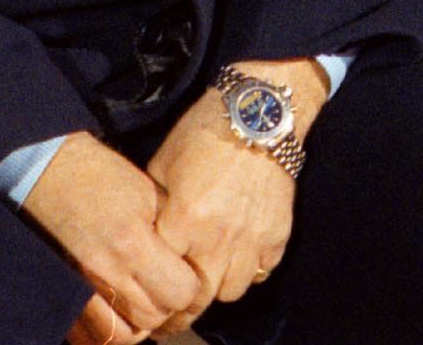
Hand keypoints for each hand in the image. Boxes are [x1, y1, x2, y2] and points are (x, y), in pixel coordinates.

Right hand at [21, 133, 194, 344]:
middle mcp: (106, 271)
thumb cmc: (101, 176)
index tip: (187, 273)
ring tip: (145, 301)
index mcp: (133, 241)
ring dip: (141, 323)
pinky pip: (90, 337)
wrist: (45, 173)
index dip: (190, 285)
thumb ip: (172, 229)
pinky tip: (120, 315)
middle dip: (168, 305)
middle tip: (168, 286)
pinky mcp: (62, 295)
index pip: (180, 292)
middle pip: (154, 317)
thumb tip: (193, 258)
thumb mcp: (148, 192)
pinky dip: (110, 332)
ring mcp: (80, 289)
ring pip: (124, 335)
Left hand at [146, 58, 329, 332]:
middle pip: (199, 299)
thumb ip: (155, 206)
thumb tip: (144, 234)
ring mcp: (252, 239)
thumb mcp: (164, 163)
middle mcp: (218, 238)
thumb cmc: (205, 130)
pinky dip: (249, 269)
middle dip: (185, 309)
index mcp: (184, 220)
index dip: (155, 294)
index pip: (163, 280)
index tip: (151, 304)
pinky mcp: (278, 234)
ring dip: (218, 285)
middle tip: (177, 311)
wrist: (260, 111)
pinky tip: (240, 252)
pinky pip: (261, 271)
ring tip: (211, 272)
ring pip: (231, 291)